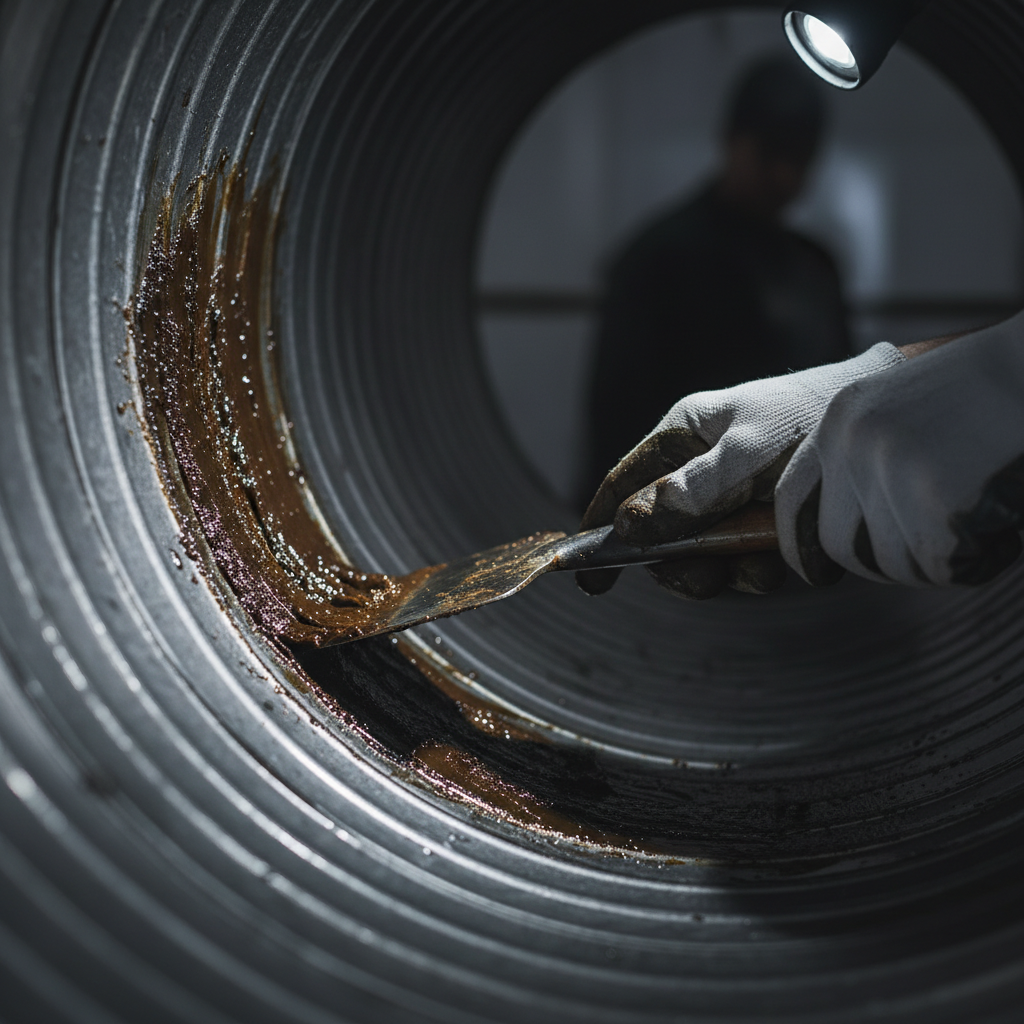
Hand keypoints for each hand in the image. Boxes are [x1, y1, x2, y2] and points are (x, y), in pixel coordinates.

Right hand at [577, 343, 905, 598]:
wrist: (885, 424)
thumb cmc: (809, 417)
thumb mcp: (747, 450)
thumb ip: (692, 490)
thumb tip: (630, 526)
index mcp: (682, 438)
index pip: (623, 484)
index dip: (601, 525)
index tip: (586, 574)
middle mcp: (700, 471)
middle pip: (659, 532)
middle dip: (678, 563)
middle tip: (700, 579)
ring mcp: (730, 501)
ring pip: (701, 555)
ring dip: (724, 569)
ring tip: (759, 562)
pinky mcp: (761, 525)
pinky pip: (741, 562)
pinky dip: (757, 568)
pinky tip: (781, 556)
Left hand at [776, 312, 1023, 585]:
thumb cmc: (993, 396)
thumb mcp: (906, 412)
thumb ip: (866, 462)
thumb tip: (834, 543)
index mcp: (840, 420)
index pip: (791, 502)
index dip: (801, 546)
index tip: (819, 571)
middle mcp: (852, 441)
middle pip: (838, 545)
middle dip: (883, 562)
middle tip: (935, 546)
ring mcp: (890, 466)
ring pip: (893, 563)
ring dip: (935, 562)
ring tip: (977, 518)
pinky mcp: (934, 493)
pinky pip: (938, 565)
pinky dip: (973, 561)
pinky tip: (998, 525)